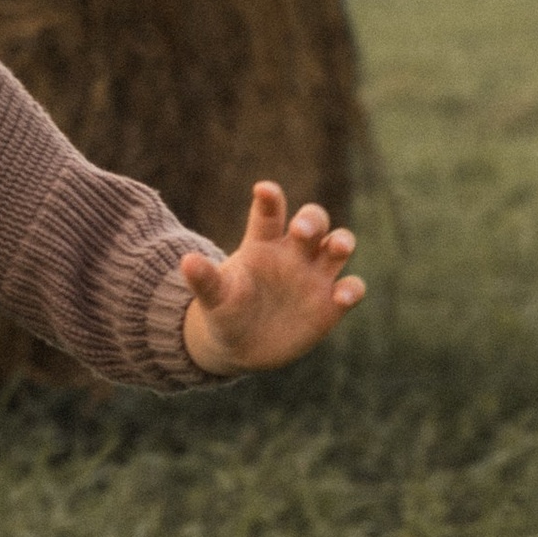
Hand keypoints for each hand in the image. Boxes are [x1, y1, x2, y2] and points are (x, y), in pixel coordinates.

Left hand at [179, 181, 364, 375]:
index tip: (264, 189)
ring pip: (338, 245)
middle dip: (312, 220)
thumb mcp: (214, 298)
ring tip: (337, 247)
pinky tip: (342, 296)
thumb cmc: (227, 311)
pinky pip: (351, 288)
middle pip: (313, 221)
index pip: (269, 214)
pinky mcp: (331, 303)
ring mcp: (315, 276)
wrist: (242, 346)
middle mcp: (294, 253)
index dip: (270, 199)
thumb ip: (204, 280)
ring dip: (342, 241)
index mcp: (263, 244)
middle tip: (301, 229)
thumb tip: (186, 261)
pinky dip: (351, 289)